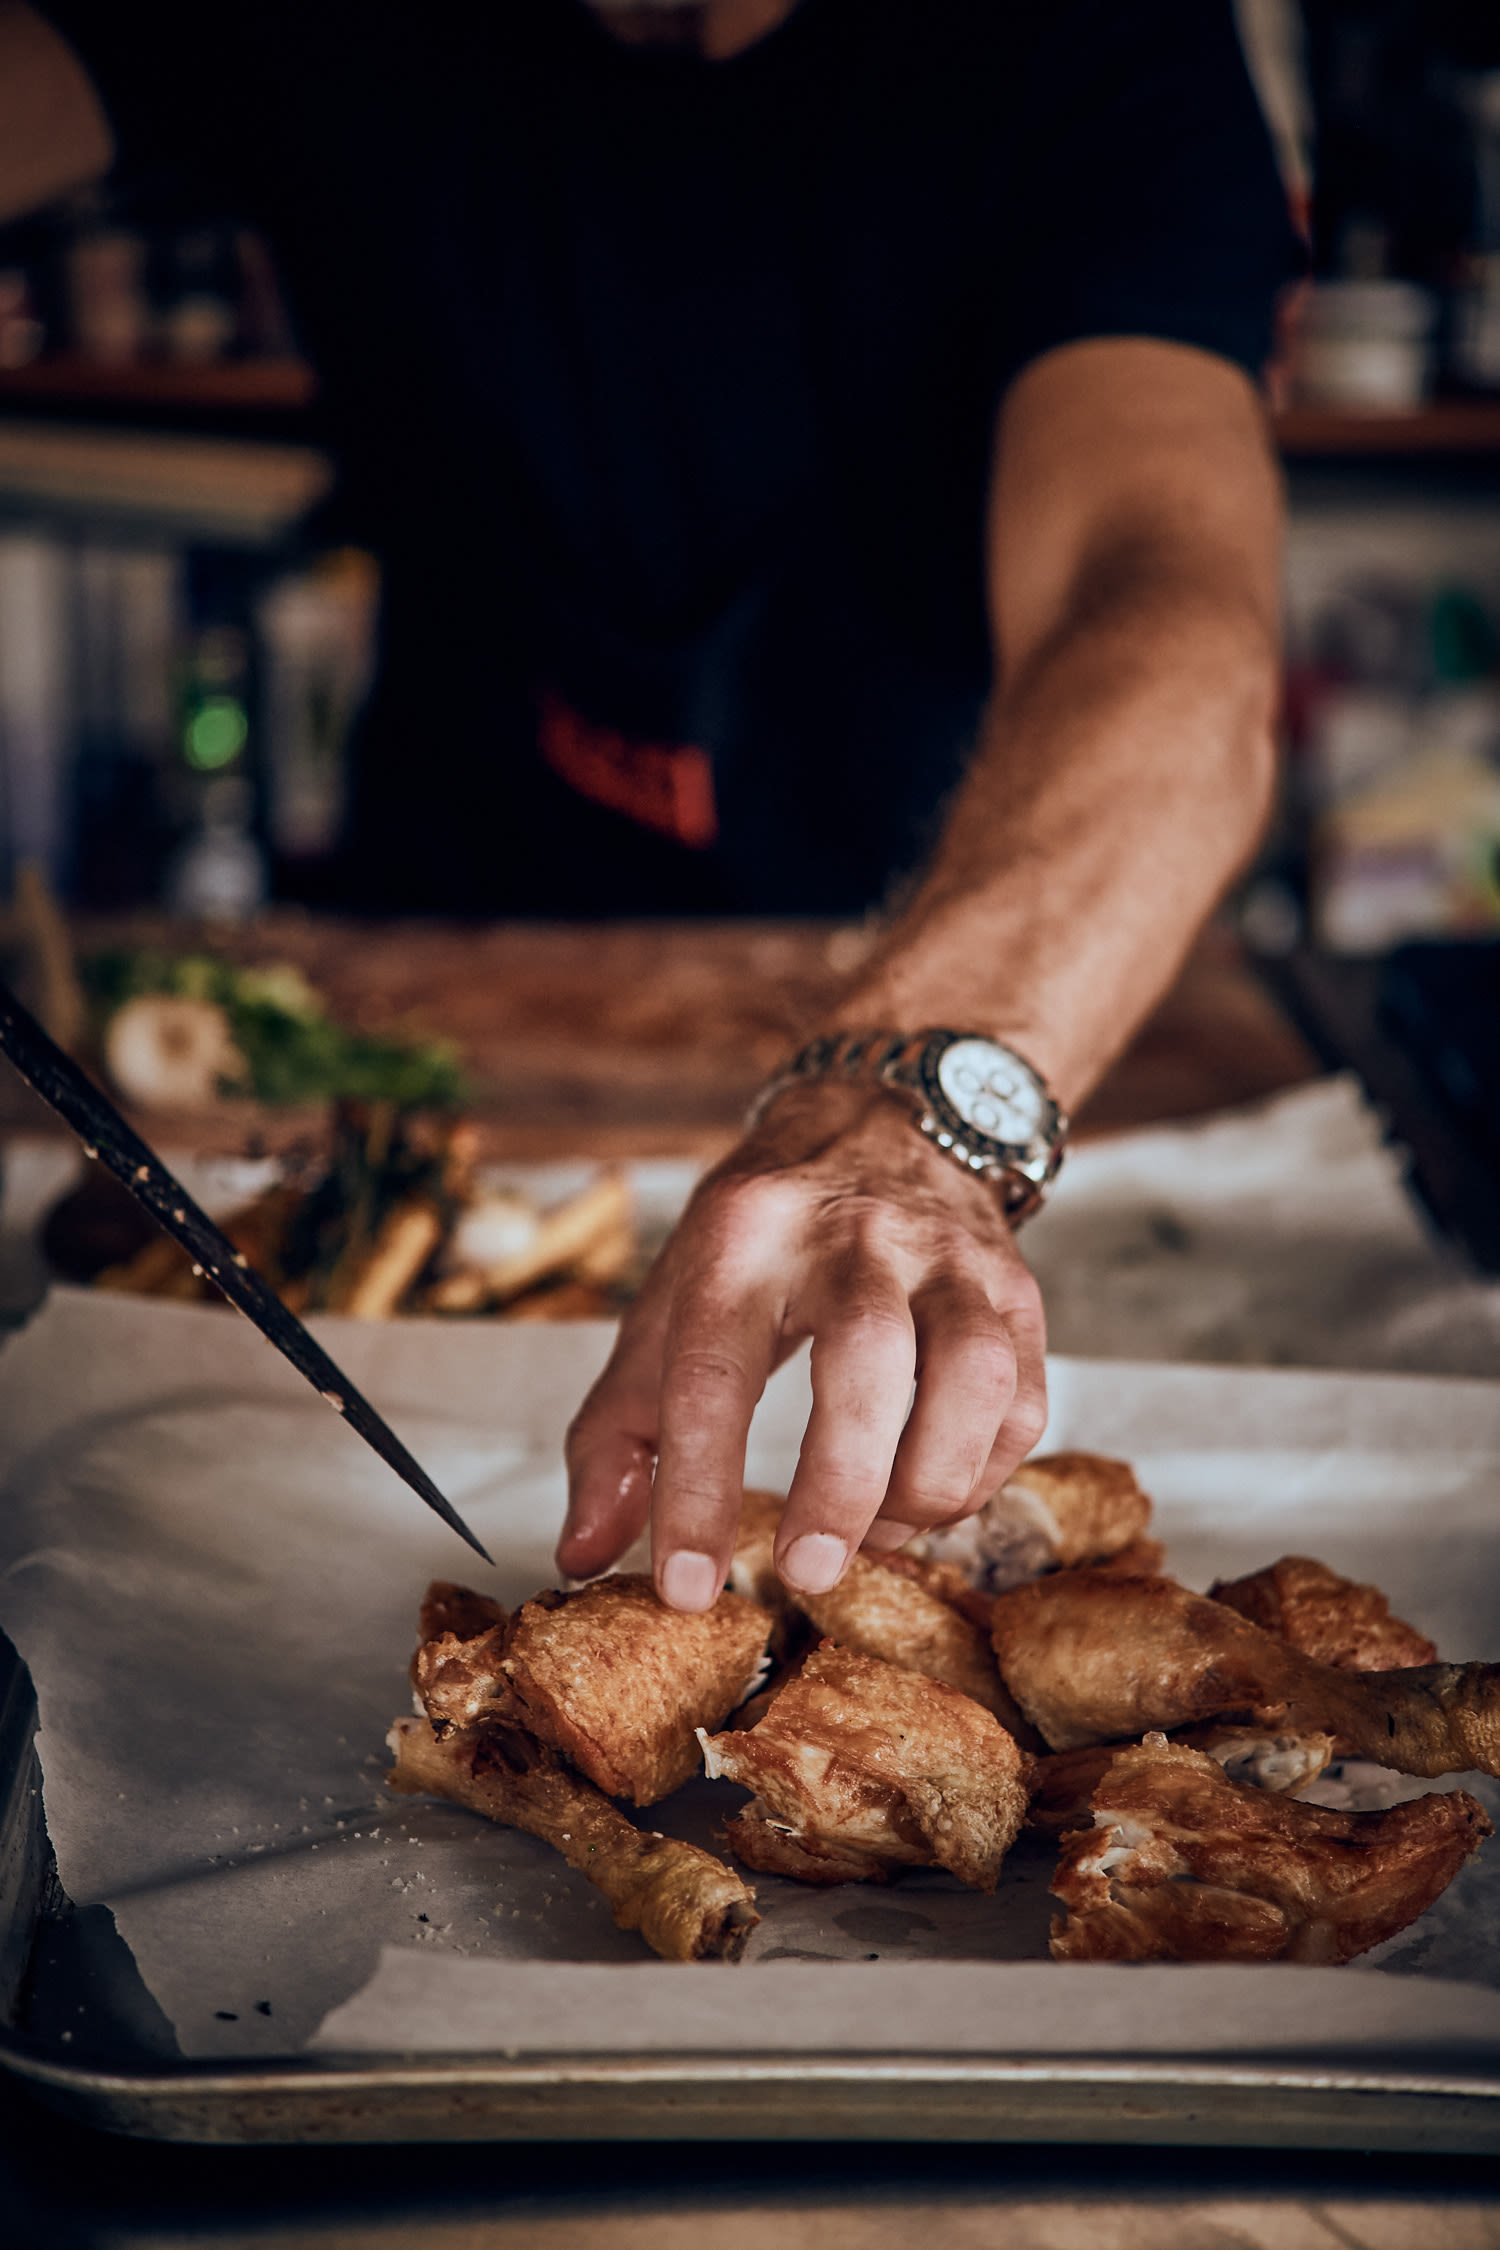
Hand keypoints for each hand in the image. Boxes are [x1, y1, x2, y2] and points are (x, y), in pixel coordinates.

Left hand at [555, 1080, 1047, 1609]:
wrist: (877, 1121)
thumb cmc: (759, 1242)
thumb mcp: (668, 1309)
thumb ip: (616, 1435)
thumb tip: (585, 1553)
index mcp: (742, 1239)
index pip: (712, 1369)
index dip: (696, 1489)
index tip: (685, 1588)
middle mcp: (853, 1234)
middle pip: (865, 1356)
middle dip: (840, 1483)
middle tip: (806, 1571)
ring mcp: (949, 1255)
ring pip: (971, 1374)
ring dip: (927, 1484)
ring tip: (875, 1534)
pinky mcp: (1015, 1287)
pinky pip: (1023, 1400)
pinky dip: (980, 1474)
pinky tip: (927, 1495)